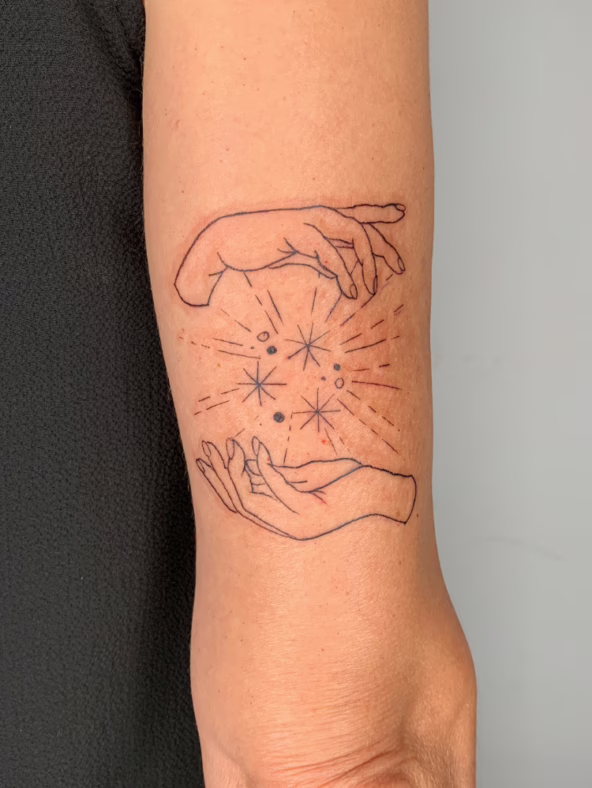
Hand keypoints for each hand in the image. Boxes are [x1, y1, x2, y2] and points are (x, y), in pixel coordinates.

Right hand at [175, 203, 406, 306]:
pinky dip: (347, 275)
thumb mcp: (292, 253)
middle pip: (364, 224)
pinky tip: (352, 293)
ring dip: (368, 265)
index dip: (381, 213)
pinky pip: (332, 254)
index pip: (357, 211)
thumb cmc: (252, 249)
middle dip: (385, 246)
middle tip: (401, 267)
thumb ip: (316, 257)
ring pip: (355, 236)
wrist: (217, 244)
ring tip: (369, 291)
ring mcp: (308, 220)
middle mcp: (317, 213)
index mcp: (315, 215)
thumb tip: (338, 273)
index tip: (402, 215)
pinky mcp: (297, 233)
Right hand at [196, 436, 415, 540]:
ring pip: (250, 501)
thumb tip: (253, 459)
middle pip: (238, 504)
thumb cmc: (354, 482)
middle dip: (218, 475)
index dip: (217, 480)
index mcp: (285, 520)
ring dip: (234, 471)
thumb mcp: (309, 477)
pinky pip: (278, 489)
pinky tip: (257, 447)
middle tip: (205, 450)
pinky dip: (263, 466)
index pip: (239, 503)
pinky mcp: (313, 515)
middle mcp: (288, 528)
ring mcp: (299, 525)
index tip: (202, 456)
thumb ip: (281, 475)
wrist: (390, 494)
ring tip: (228, 446)